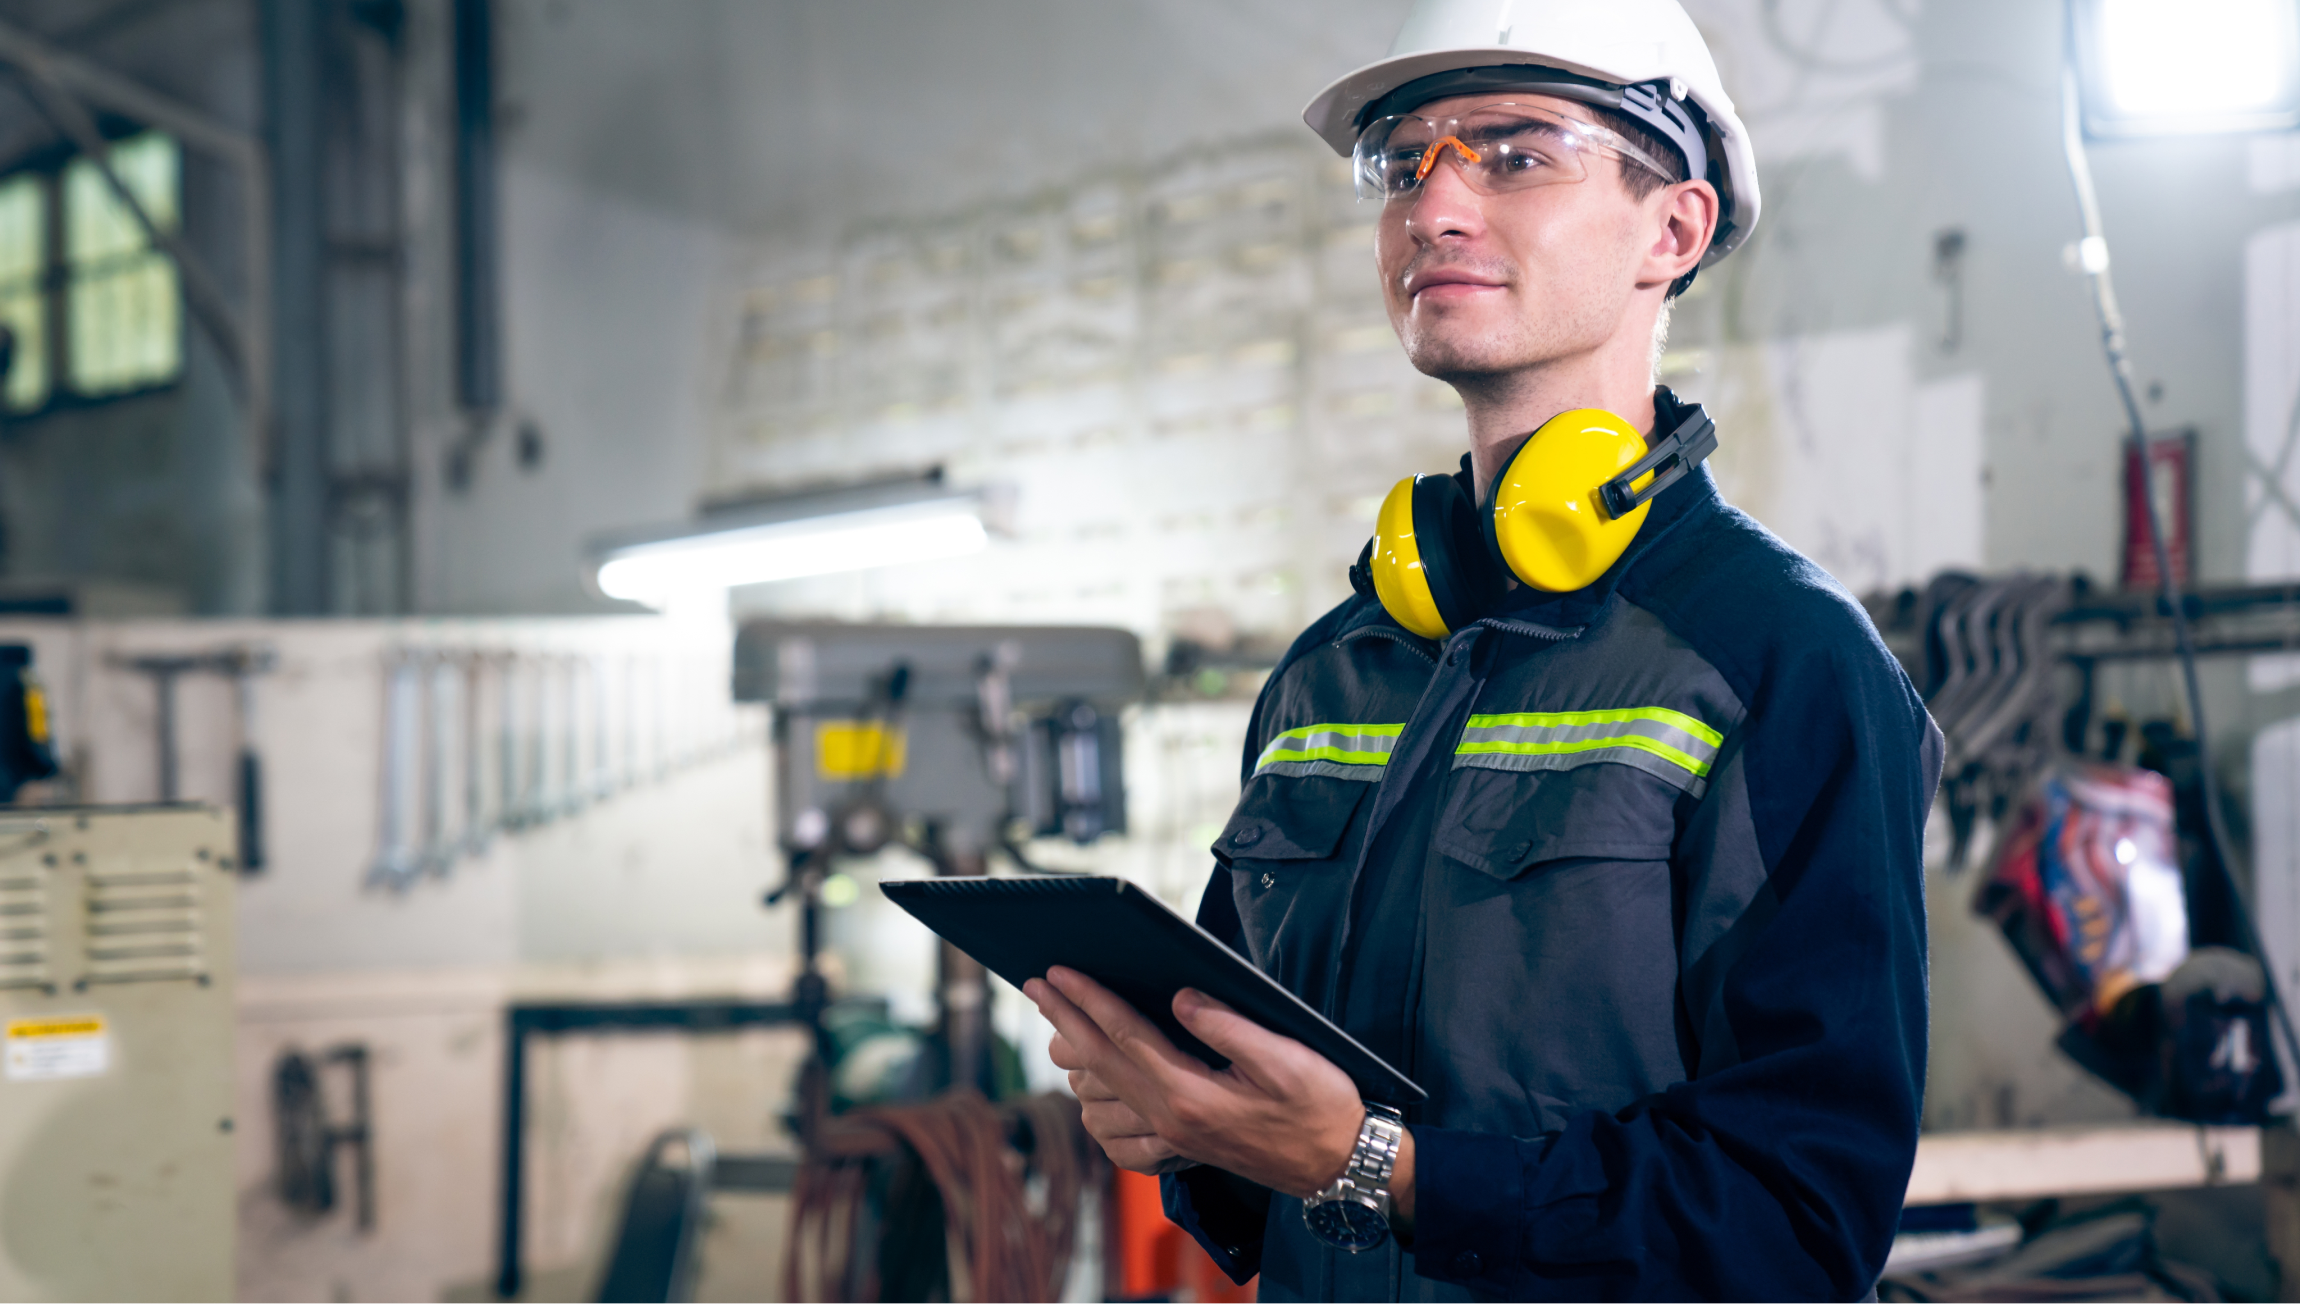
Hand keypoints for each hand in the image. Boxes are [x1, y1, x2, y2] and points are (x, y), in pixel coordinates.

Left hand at [1024, 966, 1373, 1200]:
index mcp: (1190, 1093)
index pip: (1124, 1035)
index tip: (1057, 972)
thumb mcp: (1284, 1058)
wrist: (1339, 1164)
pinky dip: (1098, 1108)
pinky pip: (1121, 1133)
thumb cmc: (1320, 1105)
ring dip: (1075, 1060)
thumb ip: (1228, 1027)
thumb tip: (1179, 997)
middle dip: (1064, 1019)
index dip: (1087, 999)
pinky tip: (1093, 1090)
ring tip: (1058, 1025)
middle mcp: (1171, 1119)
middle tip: (1036, 984)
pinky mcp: (1181, 1148)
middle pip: (1100, 1062)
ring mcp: (1173, 1138)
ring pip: (1102, 1097)